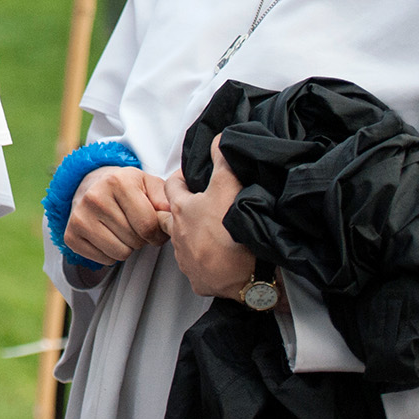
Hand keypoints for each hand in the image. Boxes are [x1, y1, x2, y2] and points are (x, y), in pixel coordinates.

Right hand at [65, 165, 170, 264]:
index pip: (148, 225)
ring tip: (123, 231)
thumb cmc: (128, 190)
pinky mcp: (70, 235)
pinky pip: (104, 260)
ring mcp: (79, 216)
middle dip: (141, 238)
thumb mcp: (150, 186)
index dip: (158, 233)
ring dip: (127, 247)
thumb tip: (171, 218)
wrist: (93, 187)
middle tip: (135, 226)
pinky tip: (108, 237)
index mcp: (117, 181)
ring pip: (120, 253)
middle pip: (135, 240)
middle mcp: (94, 197)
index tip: (155, 228)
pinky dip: (111, 254)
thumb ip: (166, 200)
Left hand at [165, 135, 257, 297]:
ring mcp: (186, 259)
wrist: (246, 277)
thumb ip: (222, 162)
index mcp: (181, 210)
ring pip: (186, 243)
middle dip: (187, 210)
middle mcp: (178, 235)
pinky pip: (198, 268)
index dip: (182, 178)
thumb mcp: (227, 188)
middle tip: (204, 206)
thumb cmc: (230, 231)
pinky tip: (220, 259)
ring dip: (196, 237)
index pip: (172, 186)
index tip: (192, 176)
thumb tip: (219, 139)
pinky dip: (206, 262)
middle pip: (175, 217)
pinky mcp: (198, 279)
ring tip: (215, 233)